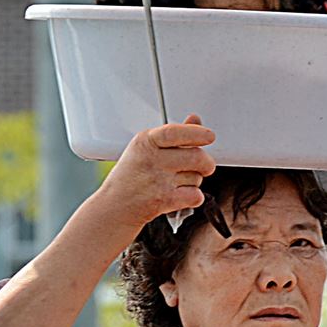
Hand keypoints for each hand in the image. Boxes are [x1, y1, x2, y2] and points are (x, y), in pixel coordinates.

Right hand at [96, 114, 215, 229]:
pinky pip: (195, 195)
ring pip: (197, 177)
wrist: (116, 206)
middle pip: (196, 156)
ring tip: (178, 182)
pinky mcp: (164, 200)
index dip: (196, 132)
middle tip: (204, 166)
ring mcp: (158, 180)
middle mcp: (152, 159)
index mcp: (146, 141)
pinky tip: (181, 194)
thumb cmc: (133, 175)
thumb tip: (195, 120)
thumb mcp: (146, 147)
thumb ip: (174, 134)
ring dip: (195, 181)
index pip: (175, 132)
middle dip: (206, 163)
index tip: (209, 136)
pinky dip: (194, 197)